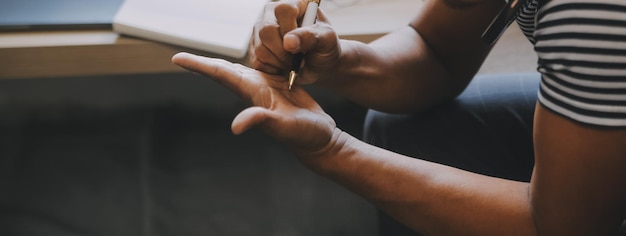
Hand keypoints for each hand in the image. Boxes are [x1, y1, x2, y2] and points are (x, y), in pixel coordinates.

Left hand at [172, 52, 337, 156]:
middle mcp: (255, 90)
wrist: (320, 140)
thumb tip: (236, 127)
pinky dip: (254, 60)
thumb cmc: (303, 136)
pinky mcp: (282, 87)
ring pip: (241, 70)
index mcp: (252, 94)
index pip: (220, 75)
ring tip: (205, 57)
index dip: (198, 65)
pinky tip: (247, 57)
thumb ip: (260, 121)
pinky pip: (264, 69)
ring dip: (224, 61)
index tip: (177, 58)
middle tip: (181, 56)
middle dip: (203, 63)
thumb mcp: (282, 127)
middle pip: (225, 71)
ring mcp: (267, 89)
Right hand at [249, 0, 340, 84]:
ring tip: (292, 63)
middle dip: (284, 52)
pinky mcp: (255, 47)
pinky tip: (283, 66)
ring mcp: (261, 30)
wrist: (319, 65)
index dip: (290, 30)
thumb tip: (288, 42)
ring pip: (260, 48)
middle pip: (266, 30)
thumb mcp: (326, 40)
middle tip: (299, 59)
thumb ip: (310, 37)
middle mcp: (273, 14)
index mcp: (294, 5)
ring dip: (279, 62)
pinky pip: (256, 61)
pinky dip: (272, 69)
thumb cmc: (325, 47)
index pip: (284, 10)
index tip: (300, 46)